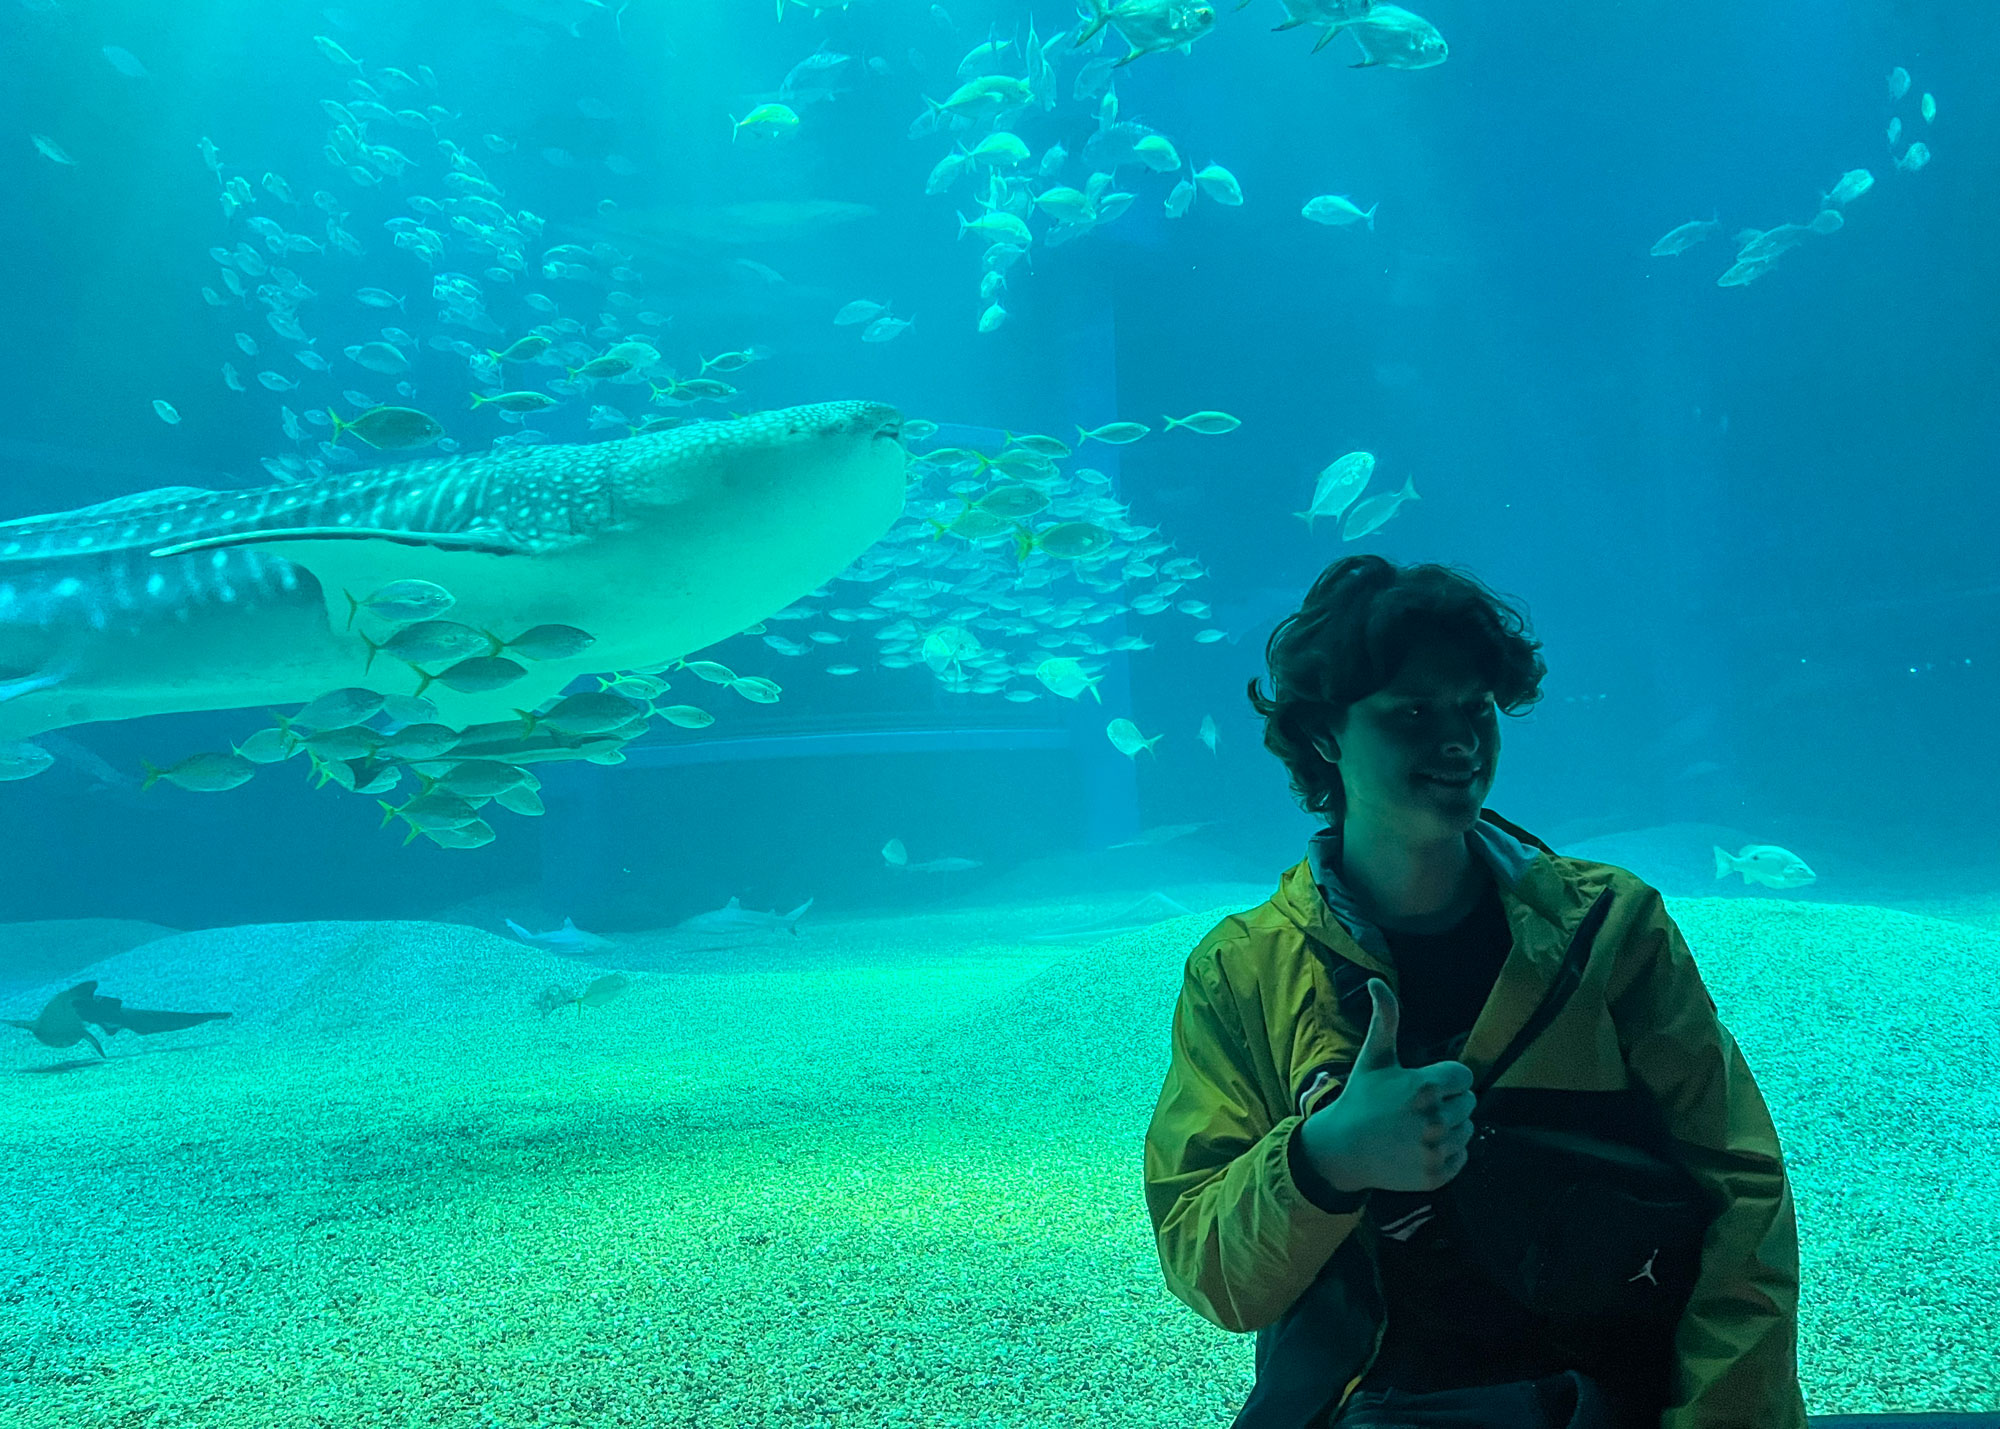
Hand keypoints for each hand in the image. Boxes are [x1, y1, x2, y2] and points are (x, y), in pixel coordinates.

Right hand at [1307, 978, 1476, 1192]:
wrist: (1342, 1149)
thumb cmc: (1361, 1099)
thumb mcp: (1374, 1058)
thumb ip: (1385, 1019)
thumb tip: (1376, 981)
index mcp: (1424, 1086)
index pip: (1464, 1077)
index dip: (1444, 1079)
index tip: (1420, 1087)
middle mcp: (1434, 1119)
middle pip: (1469, 1103)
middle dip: (1448, 1103)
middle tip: (1417, 1108)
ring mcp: (1436, 1149)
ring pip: (1468, 1130)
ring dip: (1450, 1128)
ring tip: (1419, 1128)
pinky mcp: (1437, 1175)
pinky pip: (1462, 1157)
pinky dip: (1448, 1153)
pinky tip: (1421, 1147)